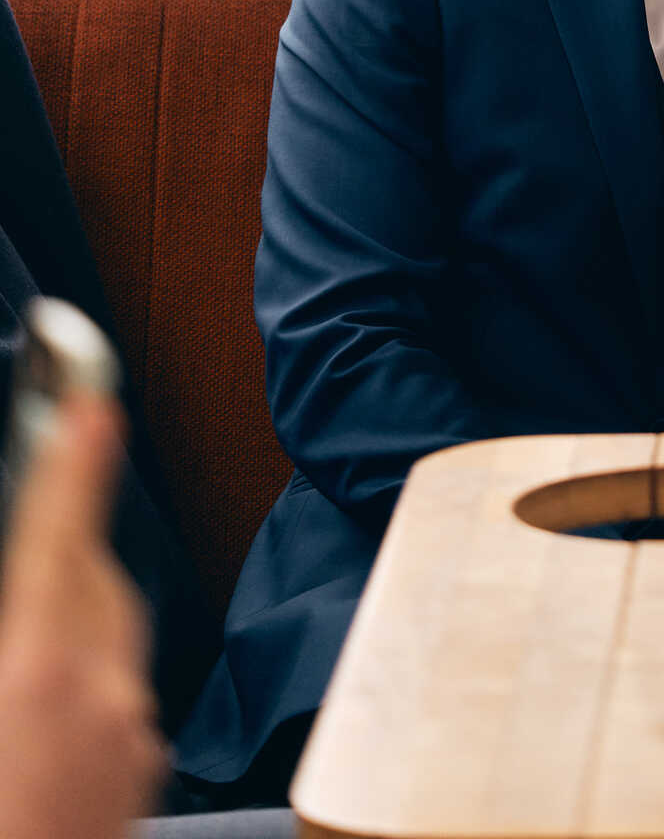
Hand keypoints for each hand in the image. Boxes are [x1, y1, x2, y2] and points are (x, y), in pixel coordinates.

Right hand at [0, 389, 164, 838]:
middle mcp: (101, 698)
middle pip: (91, 580)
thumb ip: (4, 635)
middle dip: (59, 548)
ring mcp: (128, 742)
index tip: (88, 399)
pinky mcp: (136, 780)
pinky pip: (116, 700)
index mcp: (37, 674)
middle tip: (27, 531)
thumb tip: (17, 586)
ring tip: (12, 652)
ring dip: (68, 620)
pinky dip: (81, 684)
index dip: (72, 460)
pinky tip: (33, 723)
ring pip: (109, 639)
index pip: (62, 536)